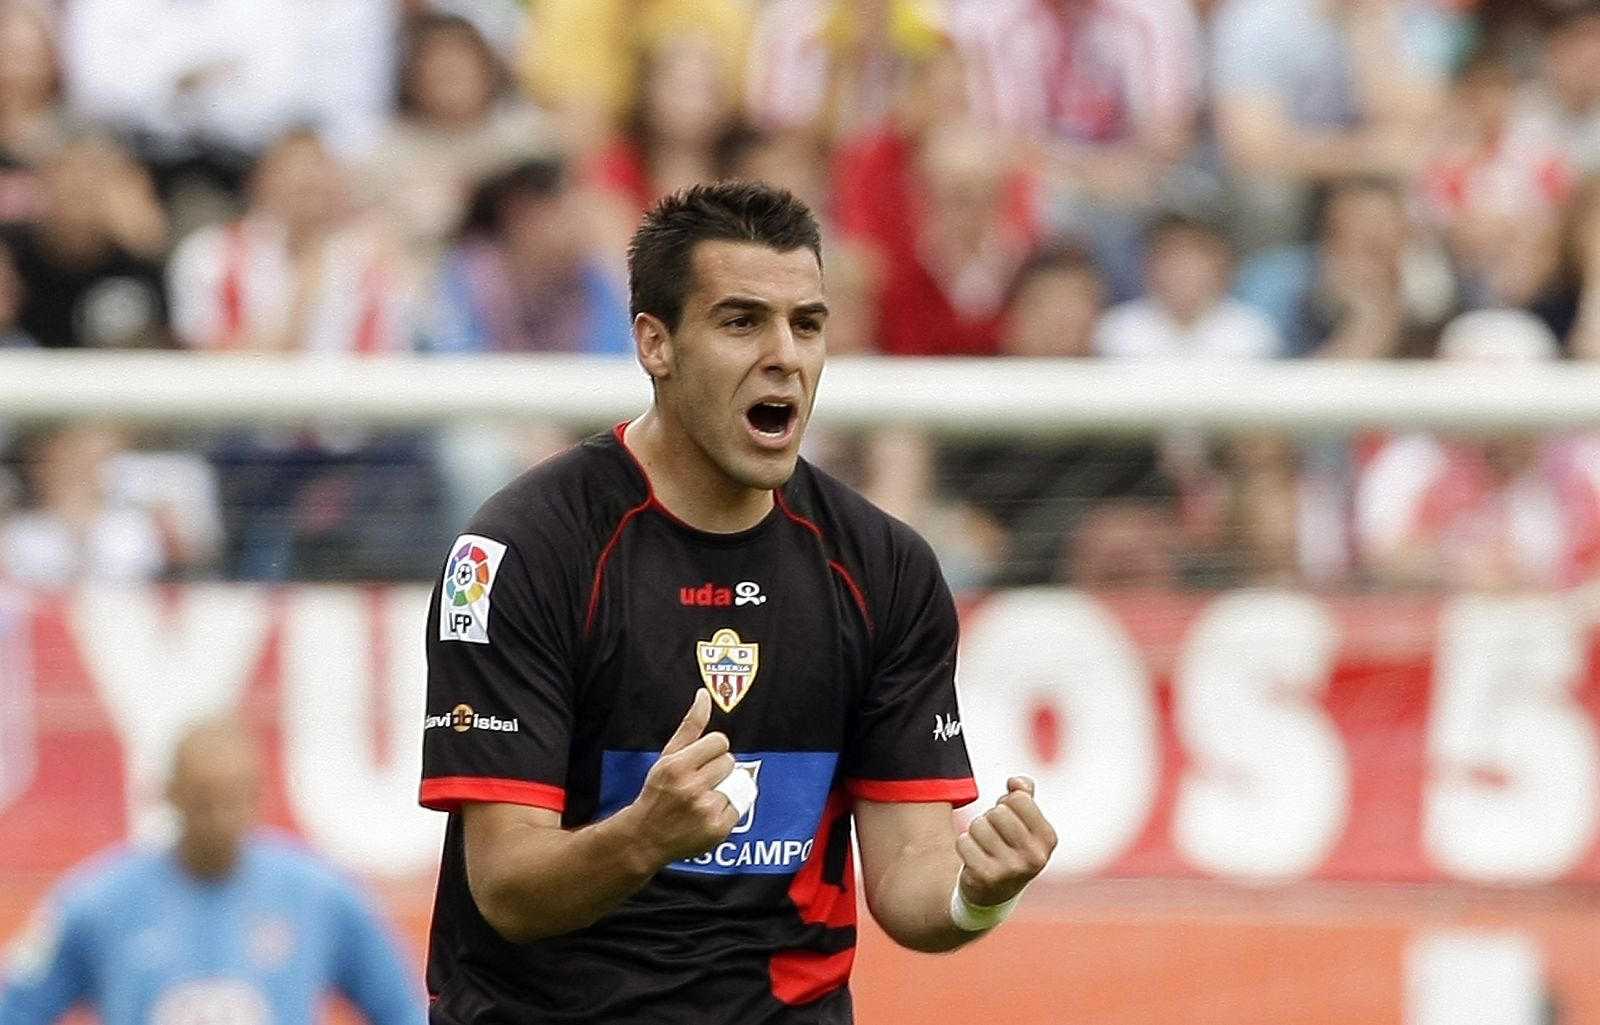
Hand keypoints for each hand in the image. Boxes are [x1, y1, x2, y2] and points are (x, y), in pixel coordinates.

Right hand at [631, 690, 739, 864]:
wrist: (645, 837)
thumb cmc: (658, 791)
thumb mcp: (668, 756)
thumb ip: (690, 726)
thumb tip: (704, 695)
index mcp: (678, 766)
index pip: (720, 742)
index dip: (711, 750)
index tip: (701, 760)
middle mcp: (691, 788)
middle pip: (729, 762)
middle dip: (717, 769)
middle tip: (701, 780)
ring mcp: (706, 810)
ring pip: (736, 783)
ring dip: (724, 789)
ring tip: (704, 798)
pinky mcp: (717, 828)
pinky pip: (738, 807)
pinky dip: (727, 810)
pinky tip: (707, 813)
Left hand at [956, 776, 1055, 906]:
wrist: (994, 893)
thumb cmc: (1010, 847)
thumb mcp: (1025, 822)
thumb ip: (1024, 795)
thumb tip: (1016, 783)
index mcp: (1048, 838)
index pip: (1019, 798)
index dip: (1007, 804)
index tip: (1009, 820)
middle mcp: (1035, 856)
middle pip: (997, 812)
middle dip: (990, 819)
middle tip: (994, 837)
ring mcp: (1011, 869)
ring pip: (978, 825)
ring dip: (975, 832)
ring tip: (984, 847)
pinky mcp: (986, 877)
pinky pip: (963, 842)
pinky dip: (964, 845)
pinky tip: (974, 858)